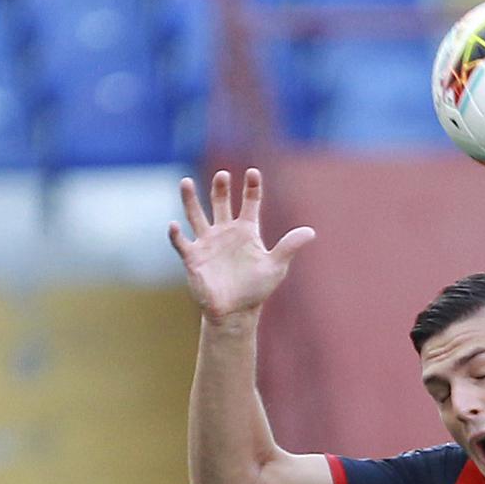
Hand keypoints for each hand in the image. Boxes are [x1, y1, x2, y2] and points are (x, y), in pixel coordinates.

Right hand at [168, 169, 314, 323]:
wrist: (236, 311)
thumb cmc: (257, 288)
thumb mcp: (276, 266)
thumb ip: (289, 246)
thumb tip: (311, 232)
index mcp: (247, 231)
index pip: (250, 202)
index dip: (252, 187)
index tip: (253, 172)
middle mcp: (225, 232)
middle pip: (221, 202)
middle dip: (221, 188)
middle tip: (223, 174)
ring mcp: (207, 243)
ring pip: (195, 215)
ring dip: (190, 199)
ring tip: (185, 181)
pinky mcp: (193, 257)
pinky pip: (181, 243)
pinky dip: (176, 234)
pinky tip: (174, 225)